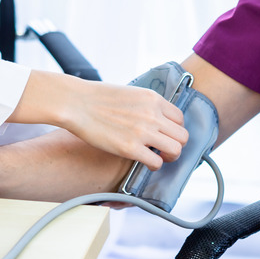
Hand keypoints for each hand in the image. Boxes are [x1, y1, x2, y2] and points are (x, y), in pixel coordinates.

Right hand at [10, 72, 188, 170]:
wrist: (76, 103)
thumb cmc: (97, 97)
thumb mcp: (130, 93)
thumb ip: (146, 105)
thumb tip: (154, 119)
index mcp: (153, 99)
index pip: (180, 118)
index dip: (174, 129)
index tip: (166, 135)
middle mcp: (152, 115)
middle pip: (182, 136)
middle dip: (176, 144)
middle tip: (165, 149)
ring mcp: (143, 132)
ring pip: (175, 150)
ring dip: (169, 157)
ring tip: (158, 157)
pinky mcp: (130, 148)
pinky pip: (156, 162)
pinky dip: (154, 165)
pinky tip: (145, 162)